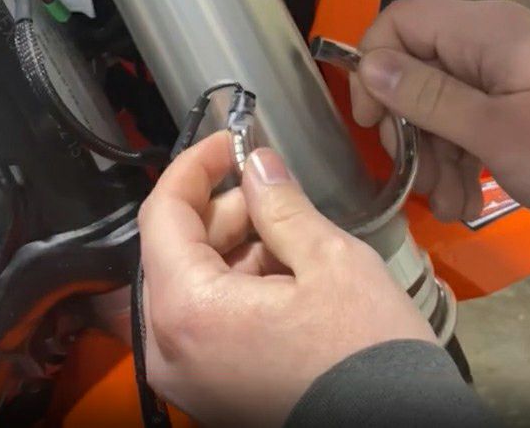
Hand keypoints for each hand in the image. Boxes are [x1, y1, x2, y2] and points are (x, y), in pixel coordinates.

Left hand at [138, 132, 435, 427]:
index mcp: (189, 312)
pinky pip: (208, 315)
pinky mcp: (209, 387)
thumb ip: (282, 204)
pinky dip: (242, 283)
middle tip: (276, 192)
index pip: (162, 212)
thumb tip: (258, 165)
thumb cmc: (367, 354)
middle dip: (226, 209)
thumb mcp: (330, 260)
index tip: (228, 142)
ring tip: (295, 242)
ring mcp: (186, 373)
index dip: (195, 166)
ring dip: (239, 245)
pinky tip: (291, 279)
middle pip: (177, 246)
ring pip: (195, 278)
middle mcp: (169, 348)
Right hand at [351, 0, 529, 225]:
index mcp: (482, 33)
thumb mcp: (498, 132)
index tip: (372, 122)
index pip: (399, 22)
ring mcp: (509, 71)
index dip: (373, 66)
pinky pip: (475, 117)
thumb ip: (429, 97)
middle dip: (409, 127)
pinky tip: (465, 201)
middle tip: (415, 178)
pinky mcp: (524, 98)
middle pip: (418, 68)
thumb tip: (368, 66)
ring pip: (444, 101)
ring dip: (436, 154)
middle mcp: (490, 42)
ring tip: (446, 205)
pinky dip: (464, 156)